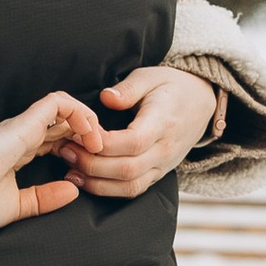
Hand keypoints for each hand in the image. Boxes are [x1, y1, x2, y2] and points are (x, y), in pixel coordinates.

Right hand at [0, 88, 98, 234]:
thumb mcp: (15, 208)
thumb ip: (43, 199)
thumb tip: (74, 190)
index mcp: (19, 154)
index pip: (58, 139)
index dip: (80, 148)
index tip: (89, 169)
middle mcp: (22, 136)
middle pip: (66, 122)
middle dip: (91, 134)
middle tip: (103, 155)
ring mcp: (23, 128)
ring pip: (65, 107)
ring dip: (89, 120)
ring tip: (100, 143)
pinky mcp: (22, 124)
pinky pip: (58, 103)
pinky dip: (79, 112)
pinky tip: (90, 134)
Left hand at [58, 62, 217, 198]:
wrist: (201, 102)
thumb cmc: (171, 86)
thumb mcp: (150, 75)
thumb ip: (128, 88)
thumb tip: (106, 98)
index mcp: (164, 122)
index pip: (133, 141)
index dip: (103, 143)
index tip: (77, 134)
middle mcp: (165, 149)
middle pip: (128, 168)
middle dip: (92, 165)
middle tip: (65, 151)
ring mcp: (163, 165)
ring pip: (130, 185)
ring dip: (97, 183)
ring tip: (70, 170)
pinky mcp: (158, 174)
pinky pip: (133, 189)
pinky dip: (108, 190)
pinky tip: (85, 181)